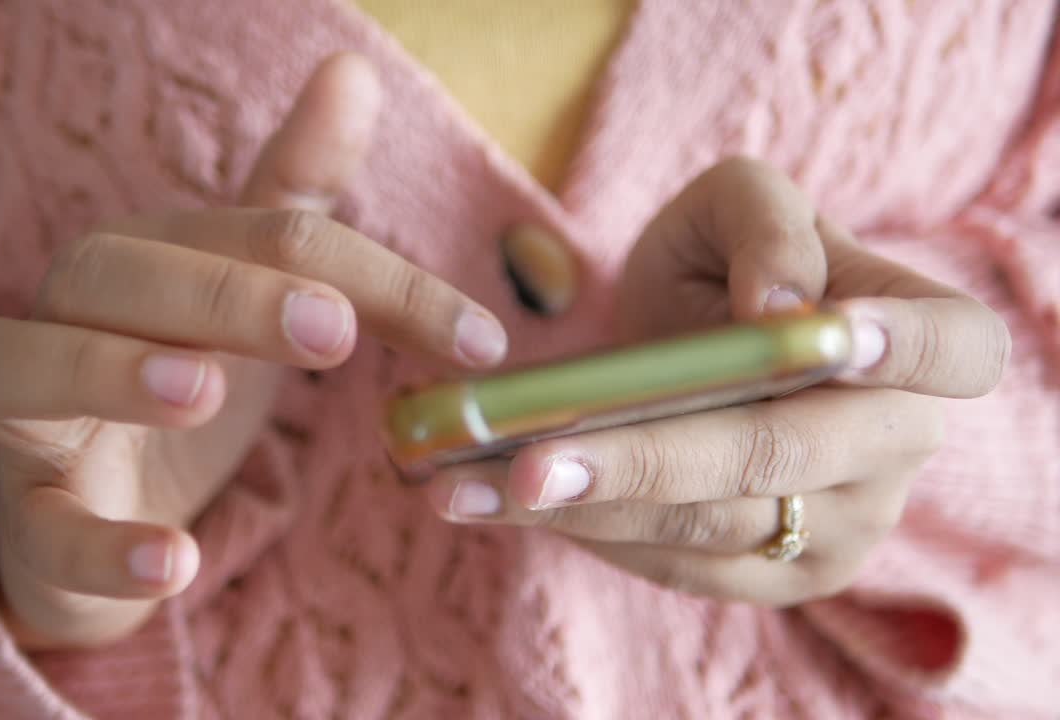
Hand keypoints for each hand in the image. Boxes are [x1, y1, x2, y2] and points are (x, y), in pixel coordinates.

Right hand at [0, 55, 507, 646]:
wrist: (92, 505)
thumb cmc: (174, 375)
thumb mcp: (245, 288)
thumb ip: (293, 194)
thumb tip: (350, 67)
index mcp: (145, 258)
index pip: (258, 238)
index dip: (373, 277)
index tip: (479, 340)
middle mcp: (71, 317)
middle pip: (118, 278)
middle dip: (224, 294)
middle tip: (332, 332)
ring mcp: (35, 419)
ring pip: (23, 370)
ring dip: (108, 371)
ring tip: (198, 389)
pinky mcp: (32, 516)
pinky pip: (40, 524)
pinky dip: (100, 541)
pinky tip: (174, 559)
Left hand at [427, 157, 1008, 605]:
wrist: (699, 352)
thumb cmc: (720, 266)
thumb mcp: (734, 208)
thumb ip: (766, 224)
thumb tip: (782, 306)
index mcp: (922, 340)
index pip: (953, 349)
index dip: (898, 345)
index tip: (817, 334)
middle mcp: (897, 443)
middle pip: (779, 456)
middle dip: (646, 459)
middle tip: (528, 460)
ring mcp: (845, 524)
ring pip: (710, 525)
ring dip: (584, 507)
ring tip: (469, 483)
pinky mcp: (778, 574)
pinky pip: (679, 567)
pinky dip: (587, 534)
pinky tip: (502, 505)